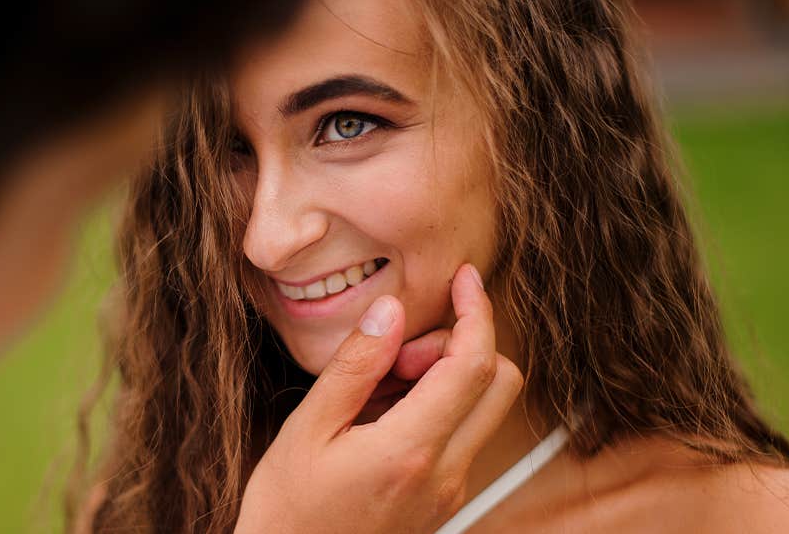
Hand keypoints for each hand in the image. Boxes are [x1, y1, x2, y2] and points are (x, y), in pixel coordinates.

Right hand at [235, 264, 522, 533]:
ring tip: (380, 388)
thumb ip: (355, 366)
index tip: (464, 278)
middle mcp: (445, 473)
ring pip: (485, 409)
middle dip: (464, 345)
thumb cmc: (287, 510)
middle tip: (399, 351)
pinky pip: (463, 436)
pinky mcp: (443, 499)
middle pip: (501, 383)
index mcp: (411, 451)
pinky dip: (440, 407)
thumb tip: (391, 309)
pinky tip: (383, 415)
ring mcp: (449, 490)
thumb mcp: (307, 430)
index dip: (476, 310)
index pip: (474, 365)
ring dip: (449, 378)